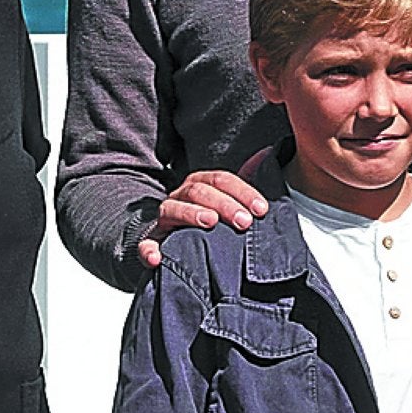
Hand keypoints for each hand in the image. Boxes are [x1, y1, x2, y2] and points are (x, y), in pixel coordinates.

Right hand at [137, 162, 270, 270]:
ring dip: (190, 214)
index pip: (221, 180)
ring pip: (171, 209)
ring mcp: (164, 219)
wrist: (170, 244)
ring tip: (210, 223)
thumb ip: (243, 183)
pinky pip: (145, 245)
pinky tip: (157, 258)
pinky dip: (148, 251)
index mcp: (200, 185)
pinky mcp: (150, 242)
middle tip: (244, 222)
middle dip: (223, 204)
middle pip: (198, 191)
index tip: (261, 210)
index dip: (242, 192)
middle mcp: (180, 197)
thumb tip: (266, 154)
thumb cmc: (205, 221)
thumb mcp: (225, 202)